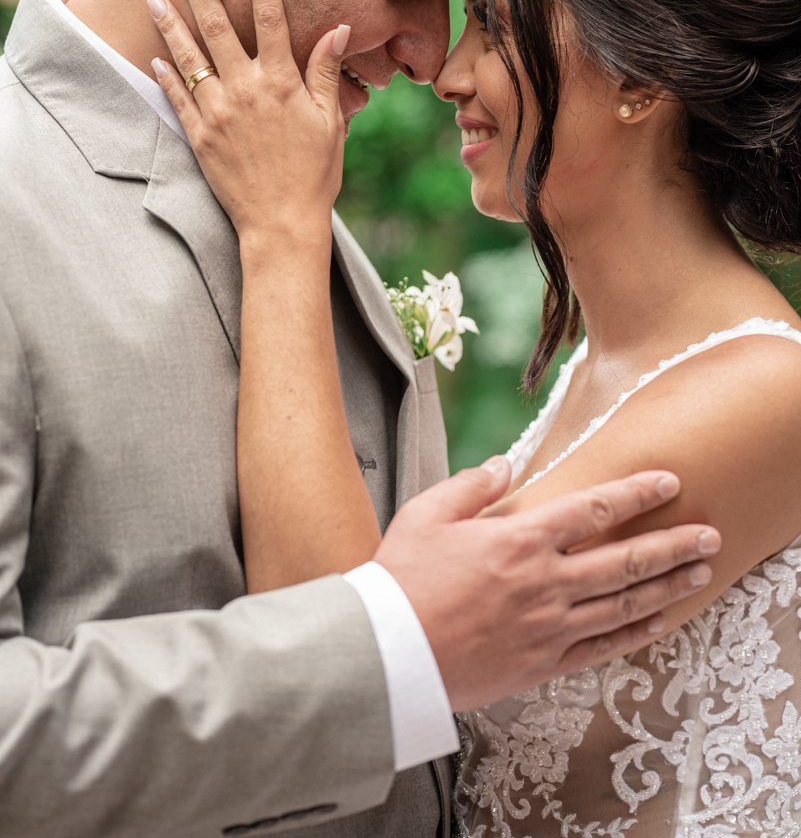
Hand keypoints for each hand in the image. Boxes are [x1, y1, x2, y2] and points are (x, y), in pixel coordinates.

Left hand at [148, 0, 348, 244]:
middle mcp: (245, 90)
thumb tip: (339, 30)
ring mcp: (218, 113)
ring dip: (170, 24)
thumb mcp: (330, 121)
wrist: (282, 224)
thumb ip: (325, 72)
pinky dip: (166, 74)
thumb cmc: (314, 174)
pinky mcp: (199, 137)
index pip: (269, 16)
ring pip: (188, 57)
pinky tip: (155, 55)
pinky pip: (178, 97)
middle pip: (216, 26)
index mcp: (281, 82)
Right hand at [375, 461, 719, 711]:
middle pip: (624, 560)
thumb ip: (472, 486)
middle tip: (709, 534)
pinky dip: (635, 634)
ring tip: (699, 573)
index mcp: (519, 540)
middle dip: (672, 544)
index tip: (668, 483)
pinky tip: (658, 622)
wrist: (386, 653)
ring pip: (622, 605)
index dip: (635, 493)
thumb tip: (504, 465)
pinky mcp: (541, 663)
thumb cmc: (401, 580)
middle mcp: (544, 583)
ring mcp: (547, 627)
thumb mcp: (427, 514)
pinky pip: (601, 647)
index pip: (593, 509)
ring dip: (666, 586)